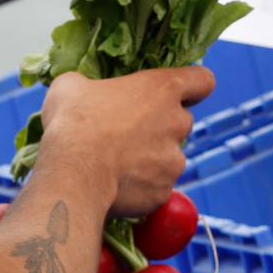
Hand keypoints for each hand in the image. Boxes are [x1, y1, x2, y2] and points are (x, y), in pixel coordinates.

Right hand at [38, 67, 214, 218]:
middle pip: (181, 122)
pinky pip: (156, 187)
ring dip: (150, 160)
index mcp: (162, 89)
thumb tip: (81, 91)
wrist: (72, 174)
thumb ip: (88, 85)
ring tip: (115, 165)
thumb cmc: (72, 123)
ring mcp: (173, 161)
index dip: (192, 87)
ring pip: (169, 158)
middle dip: (160, 127)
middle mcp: (177, 123)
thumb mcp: (70, 87)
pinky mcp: (163, 191)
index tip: (177, 95)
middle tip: (126, 134)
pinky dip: (140, 187)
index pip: (202, 81)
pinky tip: (114, 186)